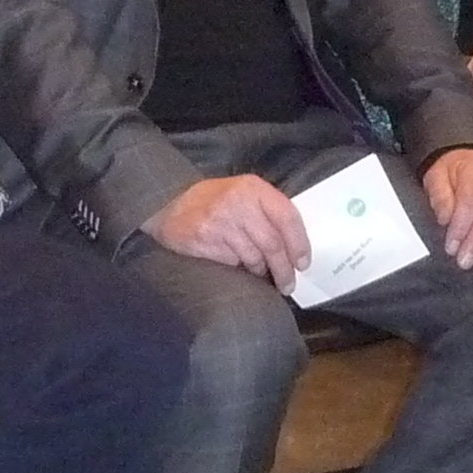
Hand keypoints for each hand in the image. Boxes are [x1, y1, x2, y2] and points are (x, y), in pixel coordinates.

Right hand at [142, 174, 311, 288]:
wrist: (169, 205)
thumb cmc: (213, 202)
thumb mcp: (243, 194)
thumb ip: (268, 211)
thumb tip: (295, 245)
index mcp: (253, 188)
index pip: (287, 216)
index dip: (299, 243)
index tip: (303, 263)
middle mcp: (239, 202)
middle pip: (272, 243)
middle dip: (284, 268)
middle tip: (288, 284)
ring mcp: (221, 221)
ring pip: (254, 257)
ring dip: (263, 272)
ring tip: (264, 277)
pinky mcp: (206, 239)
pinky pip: (233, 262)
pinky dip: (242, 270)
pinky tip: (242, 270)